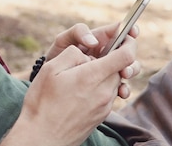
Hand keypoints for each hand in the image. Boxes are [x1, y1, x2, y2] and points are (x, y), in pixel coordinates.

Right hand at [2, 36, 136, 145]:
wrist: (43, 137)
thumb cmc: (42, 102)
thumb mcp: (51, 68)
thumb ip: (72, 54)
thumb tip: (86, 54)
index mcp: (92, 76)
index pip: (125, 56)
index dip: (128, 42)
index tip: (125, 35)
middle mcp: (104, 92)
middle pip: (122, 68)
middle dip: (113, 57)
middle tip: (94, 54)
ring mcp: (105, 105)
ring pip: (115, 81)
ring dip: (106, 73)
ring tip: (83, 73)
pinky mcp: (102, 115)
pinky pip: (108, 94)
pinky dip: (101, 86)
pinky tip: (82, 89)